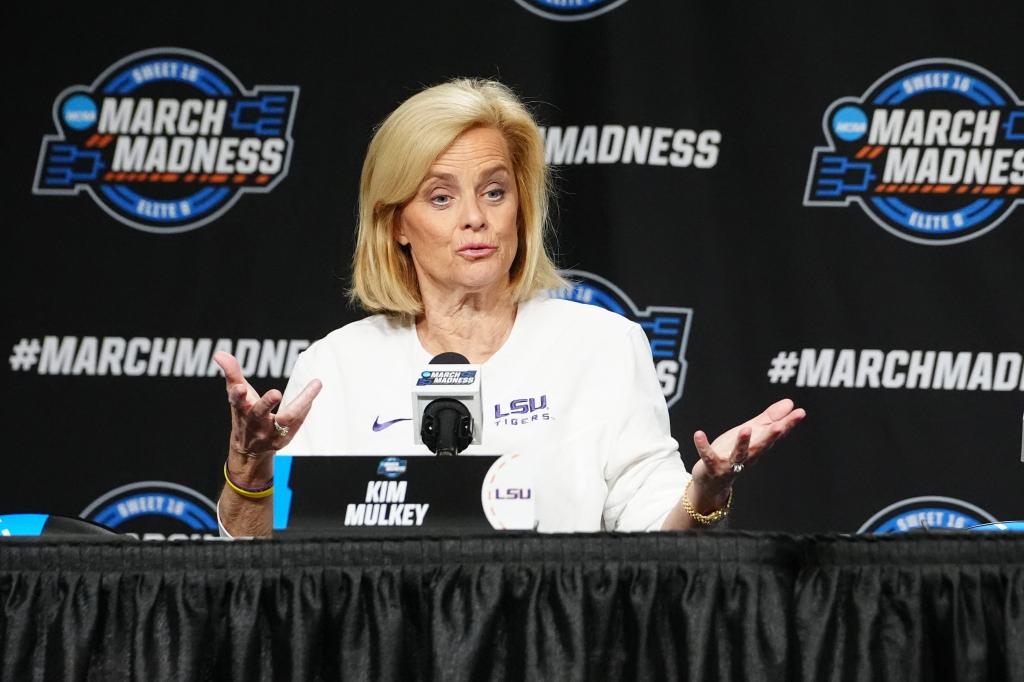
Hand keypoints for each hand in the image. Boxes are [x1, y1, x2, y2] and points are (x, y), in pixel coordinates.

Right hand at [213, 351, 321, 472]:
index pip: (236, 402)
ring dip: (301, 403)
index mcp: (241, 409)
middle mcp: (254, 422)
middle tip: (276, 393)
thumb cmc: (244, 413)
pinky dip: (306, 406)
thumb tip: (218, 353)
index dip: (237, 395)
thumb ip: (231, 372)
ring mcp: (269, 433)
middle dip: (266, 402)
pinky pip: (297, 422)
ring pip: (286, 419)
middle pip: (259, 413)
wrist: (249, 449)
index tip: (240, 387)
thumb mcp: (236, 394)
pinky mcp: (283, 439)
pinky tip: (314, 392)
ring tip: (315, 385)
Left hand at [688, 398, 805, 509]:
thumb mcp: (751, 433)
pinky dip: (703, 446)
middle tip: (780, 426)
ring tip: (746, 429)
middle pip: (761, 446)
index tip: (801, 413)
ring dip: (743, 443)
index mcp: (758, 446)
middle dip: (770, 437)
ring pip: (739, 454)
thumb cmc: (732, 454)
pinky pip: (708, 456)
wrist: (712, 483)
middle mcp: (748, 457)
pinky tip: (698, 434)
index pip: (775, 434)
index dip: (788, 424)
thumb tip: (790, 403)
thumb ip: (769, 418)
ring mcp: (730, 464)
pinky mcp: (712, 467)